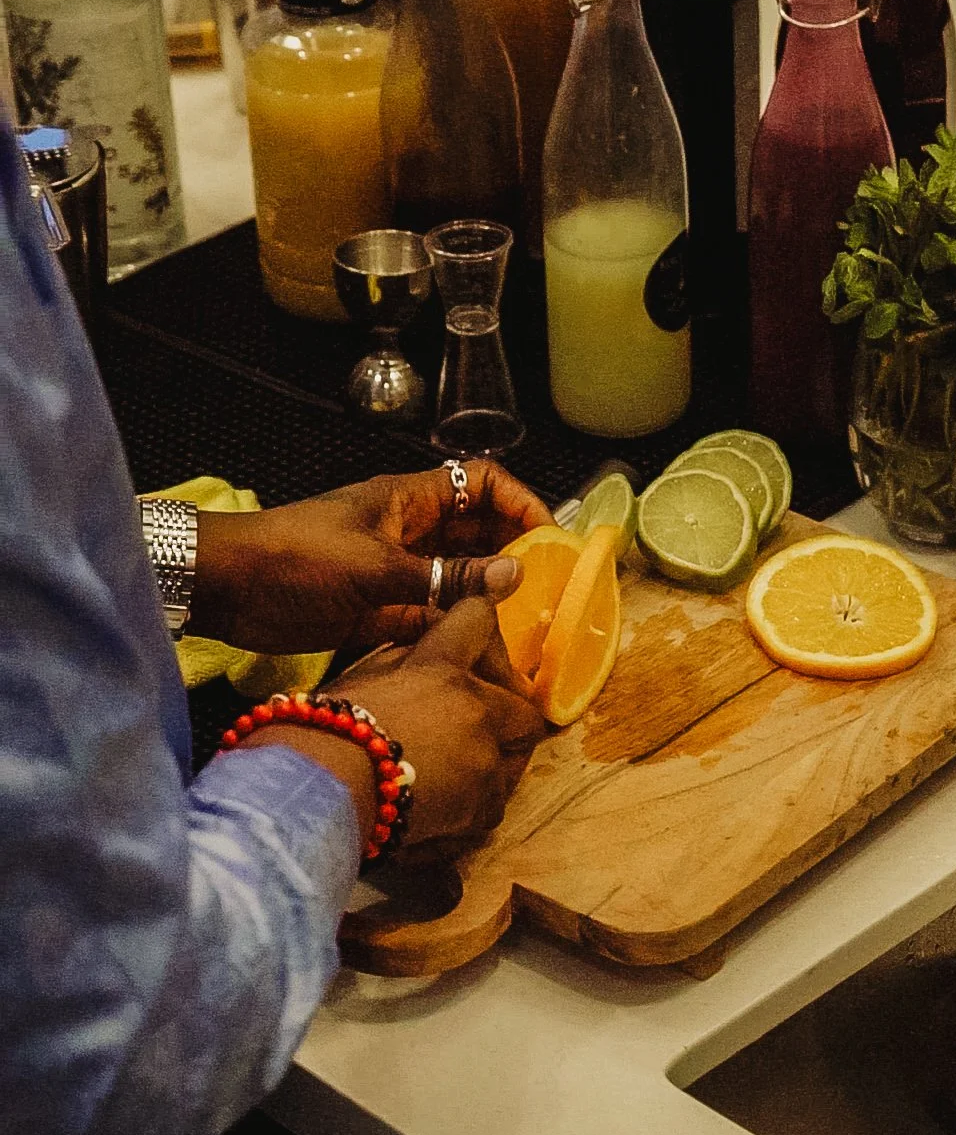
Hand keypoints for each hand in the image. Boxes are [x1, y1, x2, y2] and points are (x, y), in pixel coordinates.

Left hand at [188, 461, 553, 654]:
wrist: (226, 589)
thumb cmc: (296, 559)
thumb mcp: (375, 567)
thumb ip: (444, 576)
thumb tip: (514, 576)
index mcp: (411, 501)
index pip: (482, 483)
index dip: (520, 501)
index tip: (550, 539)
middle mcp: (411, 533)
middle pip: (478, 534)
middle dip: (514, 555)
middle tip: (550, 592)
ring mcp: (396, 572)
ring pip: (458, 578)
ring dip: (488, 597)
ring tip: (527, 627)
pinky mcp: (380, 611)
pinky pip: (432, 614)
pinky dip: (455, 628)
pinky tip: (481, 651)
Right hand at [329, 599, 543, 847]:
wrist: (319, 792)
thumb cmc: (325, 728)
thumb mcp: (364, 675)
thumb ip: (407, 660)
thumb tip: (429, 653)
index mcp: (441, 666)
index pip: (479, 620)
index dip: (480, 624)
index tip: (477, 636)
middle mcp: (474, 706)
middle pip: (524, 704)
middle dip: (508, 714)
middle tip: (484, 725)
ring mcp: (484, 758)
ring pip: (517, 757)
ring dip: (497, 760)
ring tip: (464, 772)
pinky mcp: (484, 807)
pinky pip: (495, 803)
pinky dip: (475, 805)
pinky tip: (448, 808)